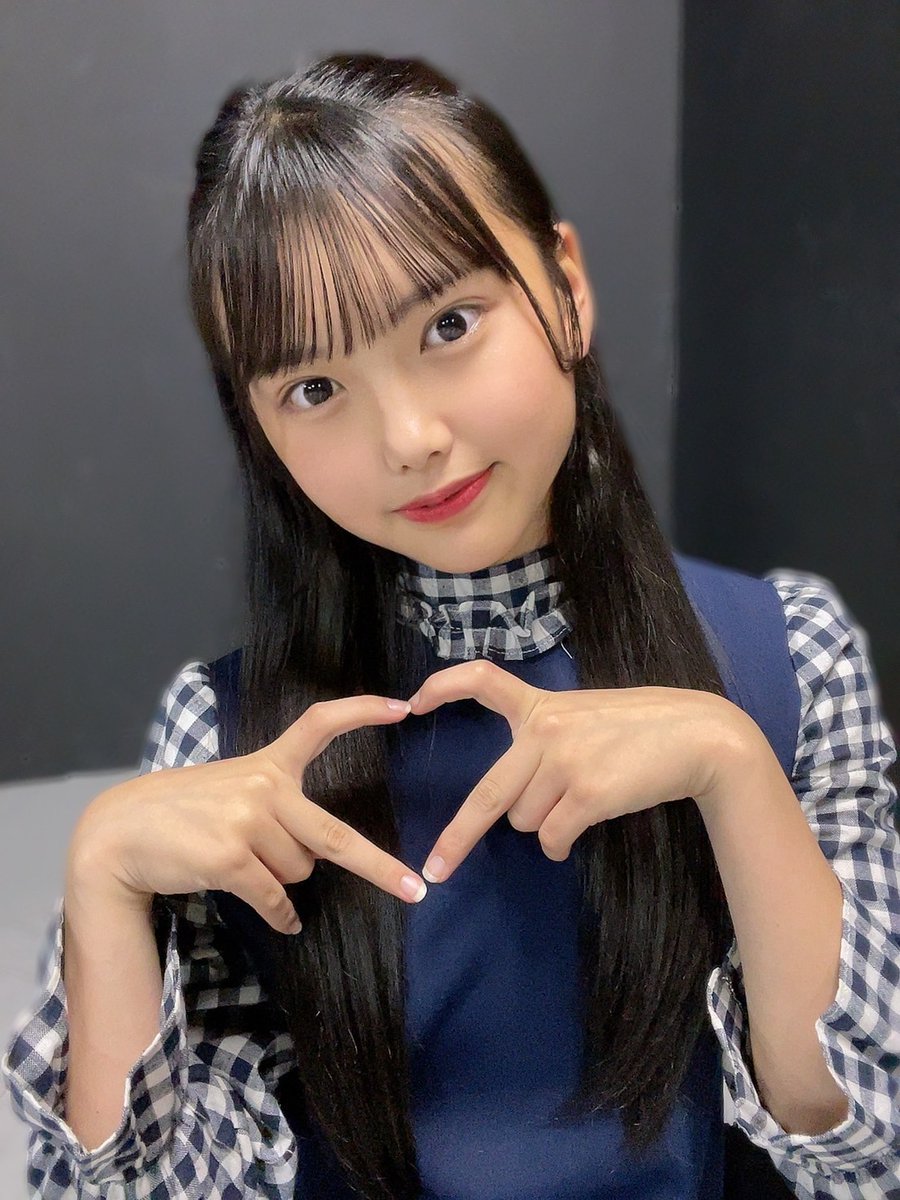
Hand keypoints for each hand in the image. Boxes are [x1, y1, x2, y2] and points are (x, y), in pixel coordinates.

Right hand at [67, 695, 424, 934]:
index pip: (321, 724)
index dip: (363, 712)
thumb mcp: (231, 789)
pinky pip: (275, 899)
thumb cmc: (182, 813)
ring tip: (241, 863)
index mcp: (268, 764)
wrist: (121, 833)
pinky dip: (280, 916)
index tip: (402, 707)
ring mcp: (247, 820)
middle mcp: (263, 786)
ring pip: (299, 871)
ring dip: (281, 880)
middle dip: (379, 868)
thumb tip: (315, 858)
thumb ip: (275, 808)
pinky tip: (280, 920)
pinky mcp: (230, 856)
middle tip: (414, 890)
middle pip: (334, 836)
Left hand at [409, 660, 748, 881]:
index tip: (413, 702)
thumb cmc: (644, 729)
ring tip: (582, 800)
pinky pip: (552, 838)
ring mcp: (564, 761)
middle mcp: (545, 730)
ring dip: (546, 824)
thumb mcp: (587, 715)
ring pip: (525, 821)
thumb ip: (549, 739)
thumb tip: (517, 801)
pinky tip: (585, 824)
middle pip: (488, 794)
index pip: (483, 679)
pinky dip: (562, 842)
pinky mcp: (587, 793)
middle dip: (458, 837)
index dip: (444, 687)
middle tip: (437, 868)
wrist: (698, 736)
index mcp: (542, 705)